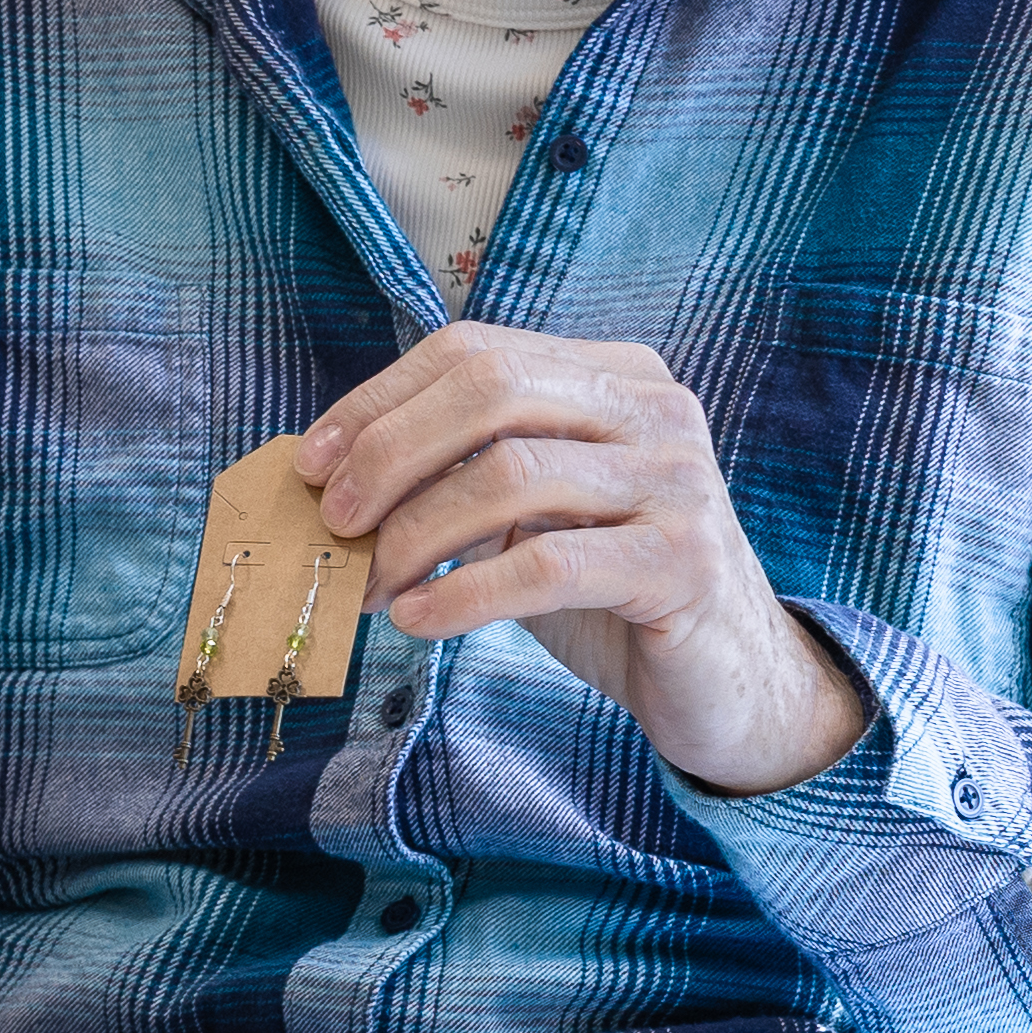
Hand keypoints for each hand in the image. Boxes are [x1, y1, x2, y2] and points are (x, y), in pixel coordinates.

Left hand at [302, 327, 867, 796]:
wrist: (722, 682)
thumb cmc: (607, 592)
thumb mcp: (531, 514)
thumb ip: (460, 474)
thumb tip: (328, 477)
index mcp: (613, 374)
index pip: (473, 351)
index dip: (378, 402)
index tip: (309, 464)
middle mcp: (653, 409)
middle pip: (490, 391)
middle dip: (389, 453)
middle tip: (332, 522)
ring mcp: (678, 482)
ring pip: (511, 476)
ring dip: (415, 534)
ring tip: (370, 586)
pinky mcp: (684, 564)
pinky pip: (549, 564)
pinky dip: (464, 592)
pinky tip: (417, 619)